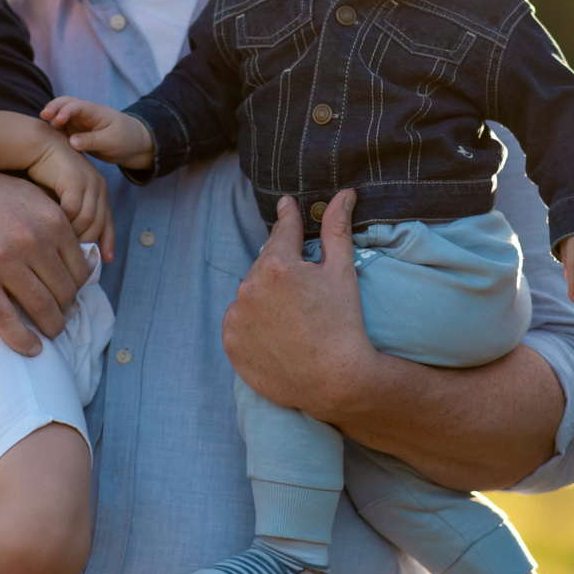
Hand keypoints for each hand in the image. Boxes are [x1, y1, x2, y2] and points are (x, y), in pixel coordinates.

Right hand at [0, 164, 89, 355]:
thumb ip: (58, 225)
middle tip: (60, 319)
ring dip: (52, 328)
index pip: (80, 269)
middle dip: (66, 311)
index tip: (69, 299)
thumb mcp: (30, 198)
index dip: (77, 290)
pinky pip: (7, 320)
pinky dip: (23, 340)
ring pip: (43, 308)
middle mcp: (33, 239)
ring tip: (49, 334)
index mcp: (52, 220)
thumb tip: (90, 259)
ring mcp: (4, 259)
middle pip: (65, 292)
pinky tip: (31, 350)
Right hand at [20, 132, 112, 249]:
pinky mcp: (75, 180)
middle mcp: (98, 186)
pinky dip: (63, 221)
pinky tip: (52, 226)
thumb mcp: (63, 196)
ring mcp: (88, 182)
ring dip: (73, 233)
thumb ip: (71, 214)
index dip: (109, 240)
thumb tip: (72, 242)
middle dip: (87, 241)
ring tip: (59, 242)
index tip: (107, 259)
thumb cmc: (45, 173)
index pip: (108, 220)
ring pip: (87, 220)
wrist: (36, 145)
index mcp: (99, 190)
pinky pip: (72, 210)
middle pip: (99, 224)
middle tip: (71, 254)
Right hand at [40, 96, 154, 170]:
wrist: (133, 144)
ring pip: (60, 115)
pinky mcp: (75, 132)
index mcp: (95, 112)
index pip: (77, 106)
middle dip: (53, 107)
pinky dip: (52, 130)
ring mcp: (79, 122)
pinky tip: (45, 138)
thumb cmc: (125, 140)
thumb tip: (71, 142)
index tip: (56, 121)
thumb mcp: (111, 142)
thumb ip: (92, 141)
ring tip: (41, 128)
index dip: (65, 111)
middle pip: (65, 103)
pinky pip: (61, 128)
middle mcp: (84, 113)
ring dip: (51, 118)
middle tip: (43, 116)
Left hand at [221, 190, 376, 421]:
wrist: (335, 380)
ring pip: (250, 294)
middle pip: (265, 265)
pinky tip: (276, 333)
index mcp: (277, 265)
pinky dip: (252, 322)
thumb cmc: (343, 323)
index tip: (286, 206)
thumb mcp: (342, 271)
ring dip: (265, 296)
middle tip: (302, 288)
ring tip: (291, 316)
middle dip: (281, 269)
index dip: (288, 218)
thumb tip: (343, 194)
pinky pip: (239, 322)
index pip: (282, 232)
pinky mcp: (230, 343)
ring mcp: (236, 317)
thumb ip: (336, 228)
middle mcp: (249, 287)